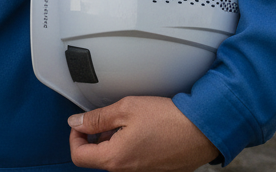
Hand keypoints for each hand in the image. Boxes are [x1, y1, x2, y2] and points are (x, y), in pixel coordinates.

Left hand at [68, 96, 219, 171]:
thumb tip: (76, 122)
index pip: (79, 156)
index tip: (81, 123)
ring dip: (113, 141)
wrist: (200, 131)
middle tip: (107, 118)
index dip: (75, 136)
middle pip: (97, 157)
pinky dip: (129, 147)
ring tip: (126, 122)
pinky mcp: (154, 171)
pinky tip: (140, 131)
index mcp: (116, 159)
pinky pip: (132, 162)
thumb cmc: (167, 119)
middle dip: (96, 137)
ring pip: (115, 159)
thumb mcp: (125, 109)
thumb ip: (96, 118)